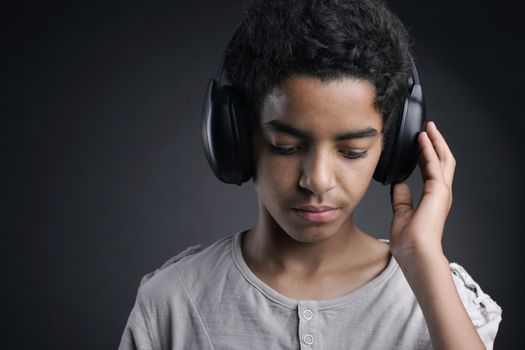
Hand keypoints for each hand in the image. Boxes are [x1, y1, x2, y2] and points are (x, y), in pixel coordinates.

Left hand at [389, 121, 455, 261]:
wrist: (415, 253)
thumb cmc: (409, 241)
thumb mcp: (401, 214)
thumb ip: (402, 199)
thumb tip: (398, 185)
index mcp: (433, 198)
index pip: (432, 170)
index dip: (427, 155)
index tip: (420, 142)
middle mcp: (441, 193)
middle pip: (443, 161)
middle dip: (436, 143)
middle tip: (429, 128)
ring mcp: (442, 191)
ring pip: (443, 159)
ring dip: (435, 141)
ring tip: (428, 128)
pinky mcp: (438, 190)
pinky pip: (434, 164)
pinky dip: (428, 149)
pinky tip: (423, 139)